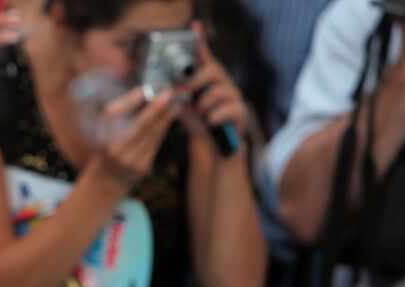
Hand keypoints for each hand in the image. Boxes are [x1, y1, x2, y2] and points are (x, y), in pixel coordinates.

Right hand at [89, 87, 181, 190]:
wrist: (108, 177)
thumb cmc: (110, 143)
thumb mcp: (107, 126)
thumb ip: (122, 108)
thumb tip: (144, 91)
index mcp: (101, 135)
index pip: (116, 115)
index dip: (132, 101)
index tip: (147, 89)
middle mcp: (113, 149)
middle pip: (139, 126)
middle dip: (156, 108)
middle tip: (169, 94)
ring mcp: (128, 160)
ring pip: (152, 134)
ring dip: (167, 116)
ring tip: (177, 102)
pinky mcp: (141, 167)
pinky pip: (156, 144)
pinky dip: (164, 128)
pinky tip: (170, 117)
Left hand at [178, 22, 248, 148]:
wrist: (211, 141)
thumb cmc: (196, 119)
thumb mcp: (182, 104)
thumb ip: (175, 94)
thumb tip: (163, 88)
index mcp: (207, 77)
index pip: (204, 56)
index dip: (200, 41)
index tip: (194, 26)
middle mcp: (222, 81)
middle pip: (212, 70)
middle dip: (194, 83)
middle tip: (183, 95)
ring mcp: (233, 94)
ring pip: (218, 91)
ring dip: (203, 105)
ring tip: (200, 114)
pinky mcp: (240, 110)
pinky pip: (228, 108)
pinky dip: (215, 116)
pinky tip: (210, 121)